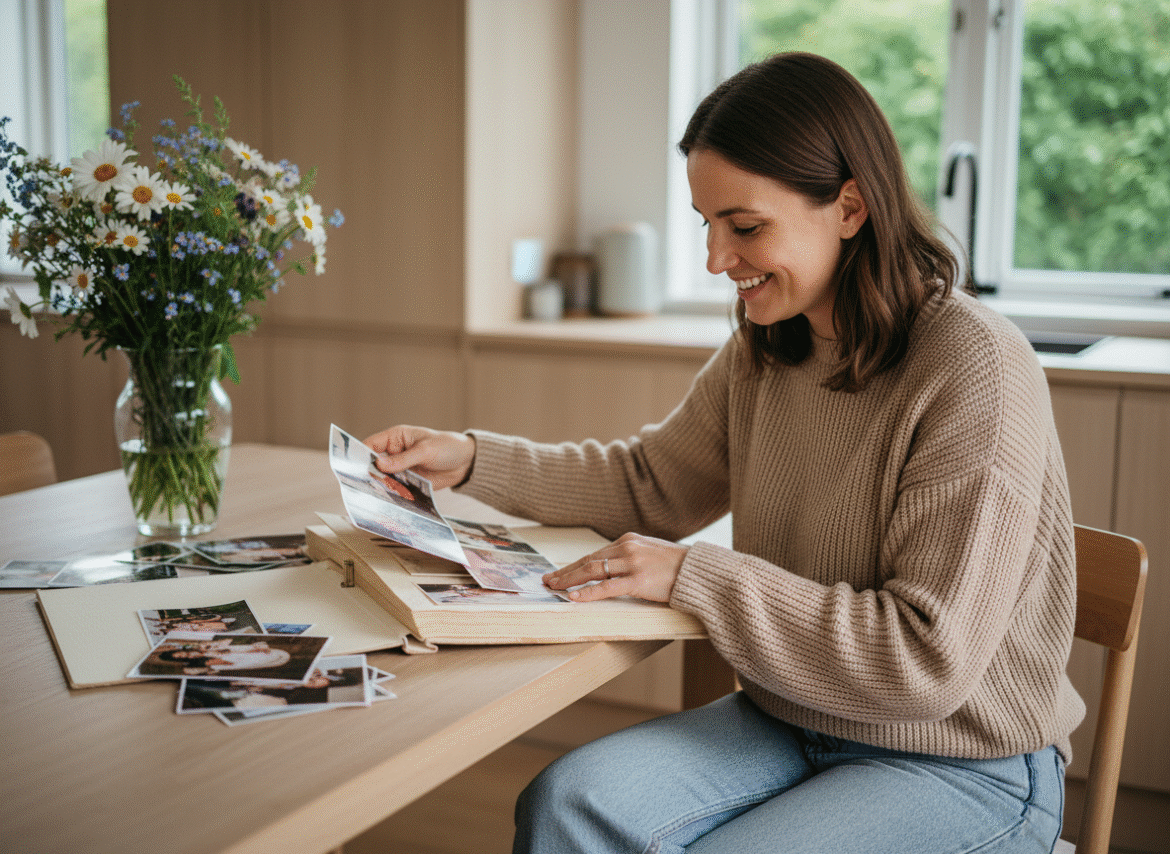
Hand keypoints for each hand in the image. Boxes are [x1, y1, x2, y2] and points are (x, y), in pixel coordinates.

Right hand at [364, 425, 475, 489]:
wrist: (466, 463)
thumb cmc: (448, 447)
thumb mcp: (426, 450)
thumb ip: (403, 459)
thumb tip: (379, 464)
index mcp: (396, 438)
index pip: (372, 444)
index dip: (360, 454)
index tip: (353, 466)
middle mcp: (395, 453)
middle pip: (374, 464)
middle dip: (369, 474)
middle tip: (361, 485)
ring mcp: (401, 469)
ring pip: (384, 478)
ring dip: (380, 486)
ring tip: (373, 495)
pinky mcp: (409, 482)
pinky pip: (396, 489)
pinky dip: (392, 494)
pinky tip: (387, 501)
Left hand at [543, 532, 688, 602]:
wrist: (699, 571)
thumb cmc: (678, 566)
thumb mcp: (651, 553)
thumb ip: (632, 556)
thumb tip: (613, 567)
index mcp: (628, 540)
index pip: (594, 554)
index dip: (574, 565)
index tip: (559, 573)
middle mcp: (627, 548)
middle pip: (588, 560)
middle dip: (565, 572)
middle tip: (547, 581)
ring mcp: (632, 563)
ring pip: (592, 571)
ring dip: (569, 580)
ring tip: (554, 588)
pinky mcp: (638, 581)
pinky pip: (606, 587)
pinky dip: (587, 592)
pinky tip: (573, 597)